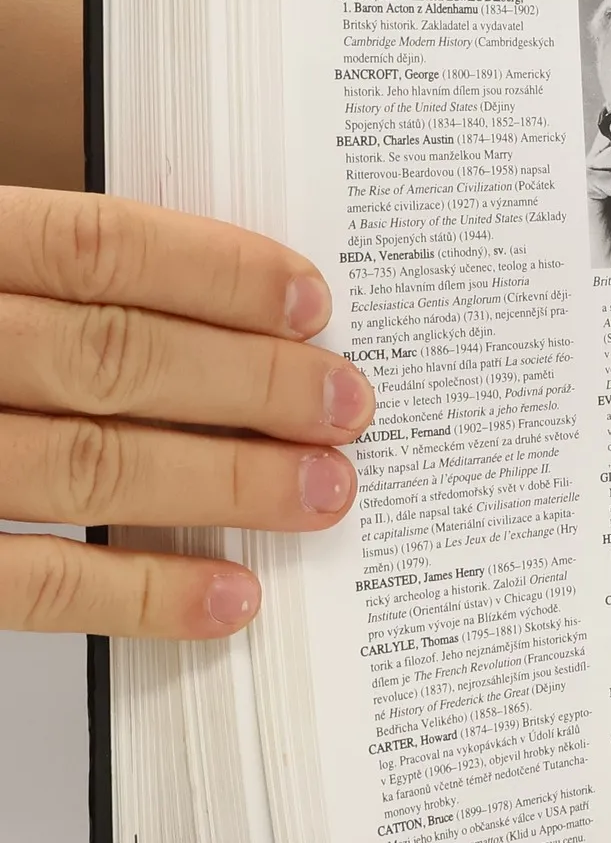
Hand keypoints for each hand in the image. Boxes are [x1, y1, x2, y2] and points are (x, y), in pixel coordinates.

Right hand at [0, 185, 375, 635]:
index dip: (215, 273)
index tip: (308, 300)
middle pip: (112, 357)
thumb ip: (30, 276)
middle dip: (252, 385)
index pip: (91, 248)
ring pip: (87, 465)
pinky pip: (27, 583)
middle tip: (347, 403)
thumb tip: (193, 303)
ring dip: (225, 483)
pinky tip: (226, 594)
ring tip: (320, 491)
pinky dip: (139, 593)